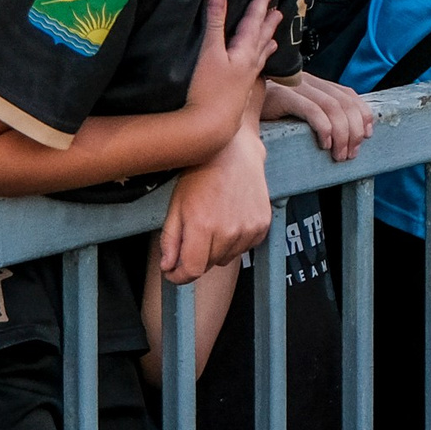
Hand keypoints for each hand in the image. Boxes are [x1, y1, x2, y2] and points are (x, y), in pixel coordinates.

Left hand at [157, 120, 269, 283]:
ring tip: (213, 224)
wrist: (234, 153)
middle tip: (192, 235)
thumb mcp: (176, 205)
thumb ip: (170, 240)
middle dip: (195, 257)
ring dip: (217, 250)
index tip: (172, 272)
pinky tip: (230, 221)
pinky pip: (245, 248)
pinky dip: (235, 242)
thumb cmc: (200, 175)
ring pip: (227, 258)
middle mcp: (229, 231)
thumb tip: (167, 267)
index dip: (178, 276)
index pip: (191, 271)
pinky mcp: (262, 225)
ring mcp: (249, 228)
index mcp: (202, 226)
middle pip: (208, 266)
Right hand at [183, 0, 278, 138]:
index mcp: (244, 51)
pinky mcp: (241, 91)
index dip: (259, 4)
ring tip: (275, 37)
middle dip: (269, 22)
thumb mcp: (209, 53)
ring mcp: (247, 79)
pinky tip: (256, 67)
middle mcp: (250, 64)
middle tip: (280, 10)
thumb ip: (215, 25)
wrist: (211, 126)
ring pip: (261, 55)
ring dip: (267, 42)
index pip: (254, 22)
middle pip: (262, 38)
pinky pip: (255, 69)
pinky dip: (259, 62)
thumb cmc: (208, 89)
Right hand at [262, 72, 374, 161]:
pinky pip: (312, 110)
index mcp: (315, 83)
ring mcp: (295, 87)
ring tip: (340, 154)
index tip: (367, 134)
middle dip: (354, 130)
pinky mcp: (282, 96)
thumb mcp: (296, 111)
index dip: (363, 113)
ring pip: (332, 107)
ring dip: (342, 134)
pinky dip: (324, 128)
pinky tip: (324, 143)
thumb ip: (318, 113)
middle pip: (344, 103)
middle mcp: (308, 81)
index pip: (349, 94)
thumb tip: (346, 134)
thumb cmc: (266, 114)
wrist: (234, 107)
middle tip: (351, 153)